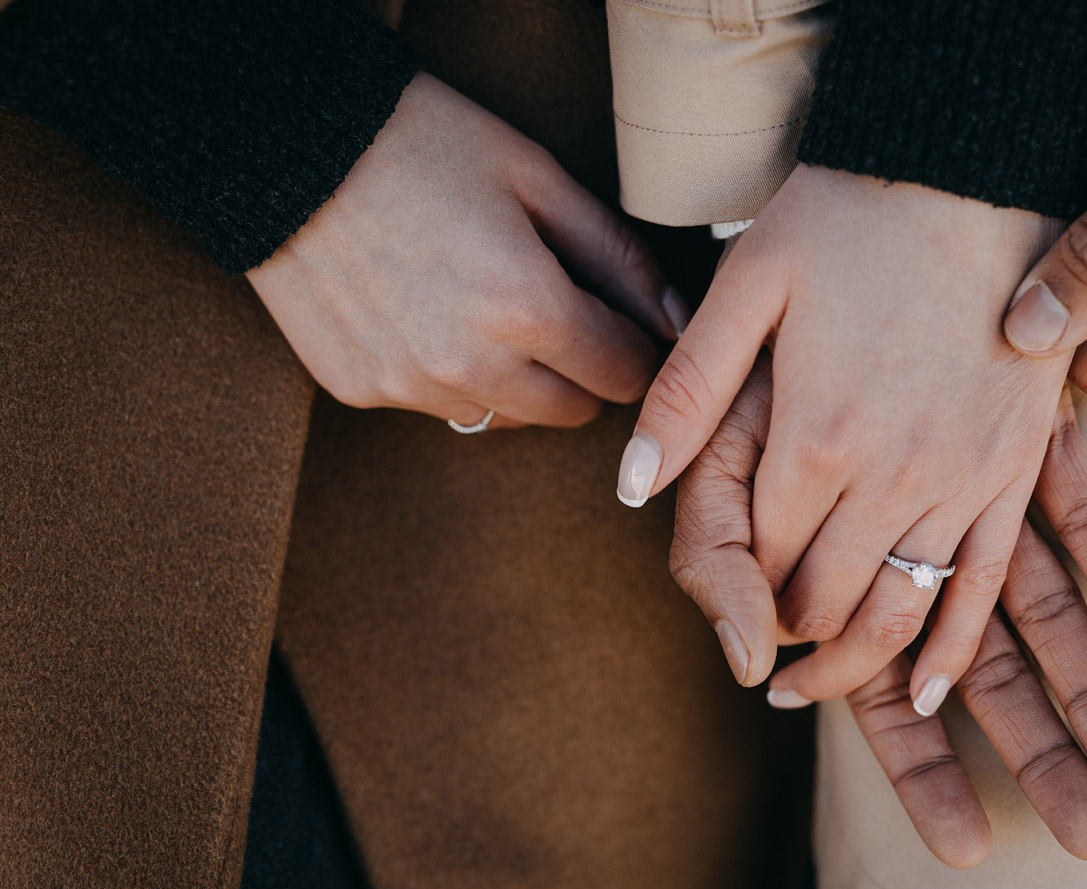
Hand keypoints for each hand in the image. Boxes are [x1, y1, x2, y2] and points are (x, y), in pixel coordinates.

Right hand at [248, 72, 685, 428]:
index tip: (620, 318)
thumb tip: (675, 317)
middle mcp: (470, 366)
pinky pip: (435, 404)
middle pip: (572, 413)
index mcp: (526, 310)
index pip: (626, 376)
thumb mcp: (536, 176)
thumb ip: (617, 255)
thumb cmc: (419, 142)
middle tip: (557, 309)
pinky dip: (447, 374)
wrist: (280, 143)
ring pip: (504, 415)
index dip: (634, 345)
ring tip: (481, 303)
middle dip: (582, 370)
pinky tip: (423, 310)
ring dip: (514, 378)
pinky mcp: (360, 391)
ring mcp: (408, 386)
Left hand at [623, 165, 1086, 717]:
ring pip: (898, 614)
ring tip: (815, 678)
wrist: (972, 168)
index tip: (732, 602)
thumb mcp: (745, 288)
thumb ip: (685, 396)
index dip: (740, 597)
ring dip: (852, 662)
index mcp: (813, 439)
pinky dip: (948, 650)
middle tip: (763, 647)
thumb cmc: (847, 220)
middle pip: (823, 604)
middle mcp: (889, 477)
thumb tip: (631, 492)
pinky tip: (926, 690)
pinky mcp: (1015, 472)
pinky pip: (981, 589)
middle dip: (786, 637)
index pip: (762, 565)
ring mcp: (961, 479)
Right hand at [669, 356, 1086, 863]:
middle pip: (986, 678)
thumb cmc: (760, 356)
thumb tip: (754, 663)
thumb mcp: (715, 458)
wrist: (846, 233)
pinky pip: (1086, 522)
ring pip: (1045, 617)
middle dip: (1040, 760)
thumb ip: (719, 560)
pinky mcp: (1034, 444)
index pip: (888, 701)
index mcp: (841, 577)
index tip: (967, 848)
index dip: (924, 779)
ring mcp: (980, 500)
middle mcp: (916, 549)